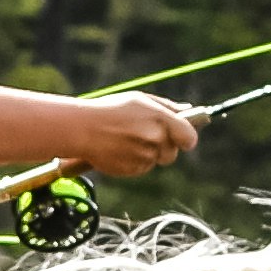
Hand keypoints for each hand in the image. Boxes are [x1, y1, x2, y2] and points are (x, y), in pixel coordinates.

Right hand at [73, 90, 202, 176]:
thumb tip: (188, 110)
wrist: (81, 128)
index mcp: (160, 119)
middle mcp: (155, 139)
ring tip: (127, 139)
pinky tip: (120, 148)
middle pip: (172, 153)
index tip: (184, 139)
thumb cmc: (111, 110)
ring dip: (147, 153)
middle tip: (145, 136)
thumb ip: (167, 107)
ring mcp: (144, 156)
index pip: (189, 137)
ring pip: (155, 160)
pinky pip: (141, 168)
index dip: (188, 139)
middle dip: (163, 147)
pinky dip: (134, 161)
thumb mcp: (140, 100)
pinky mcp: (132, 170)